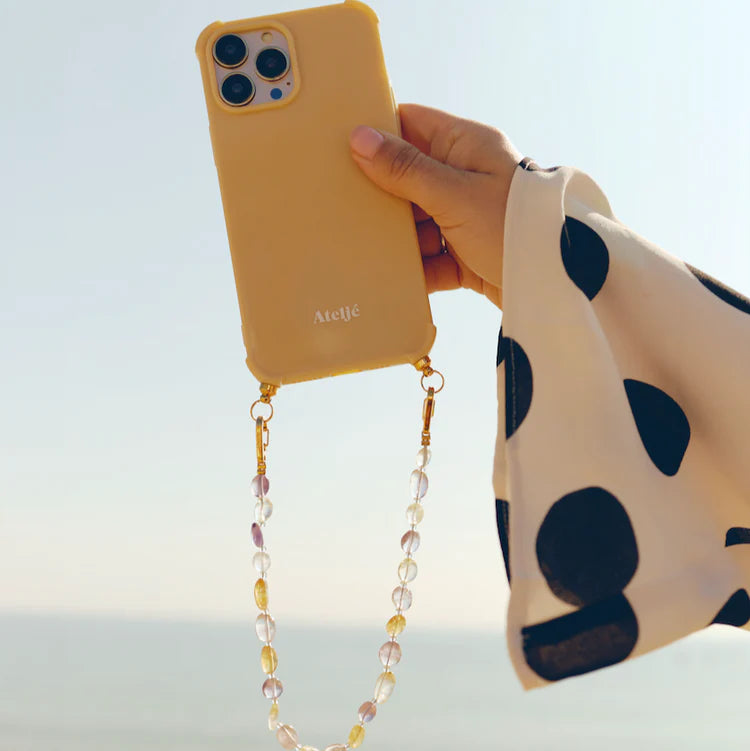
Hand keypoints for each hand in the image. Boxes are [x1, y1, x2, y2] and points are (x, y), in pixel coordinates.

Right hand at [349, 103, 522, 309]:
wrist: (556, 282)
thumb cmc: (511, 224)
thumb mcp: (454, 194)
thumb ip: (406, 169)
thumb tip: (361, 138)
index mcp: (466, 147)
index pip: (413, 125)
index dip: (378, 132)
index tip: (340, 145)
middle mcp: (465, 178)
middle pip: (409, 179)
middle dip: (381, 195)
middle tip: (340, 203)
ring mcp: (466, 219)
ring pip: (418, 223)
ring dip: (397, 238)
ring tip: (362, 246)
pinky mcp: (468, 256)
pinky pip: (432, 259)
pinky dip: (416, 269)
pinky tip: (392, 277)